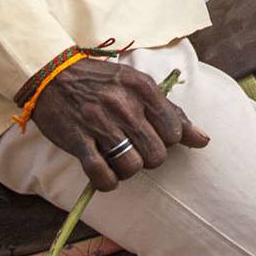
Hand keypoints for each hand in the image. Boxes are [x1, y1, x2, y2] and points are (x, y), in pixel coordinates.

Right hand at [27, 54, 208, 189]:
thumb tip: (204, 140)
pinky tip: (104, 175)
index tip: (151, 136)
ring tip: (117, 160)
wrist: (51, 73)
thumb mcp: (139, 86)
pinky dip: (106, 182)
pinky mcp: (77, 140)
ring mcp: (99, 123)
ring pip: (132, 167)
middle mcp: (124, 105)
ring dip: (126, 171)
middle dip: (148, 159)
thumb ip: (172, 112)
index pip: (175, 132)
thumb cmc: (100, 81)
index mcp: (143, 88)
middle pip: (156, 154)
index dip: (167, 142)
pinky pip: (101, 174)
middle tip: (133, 149)